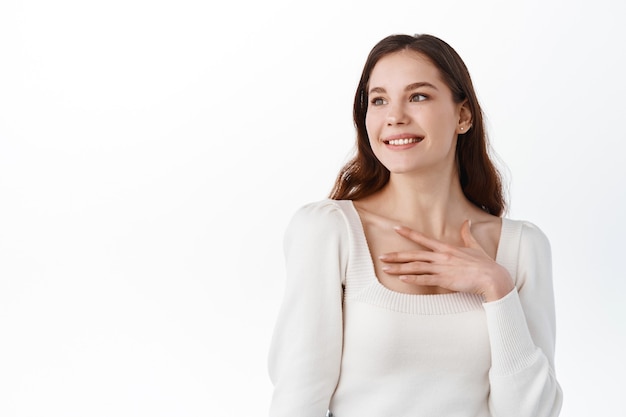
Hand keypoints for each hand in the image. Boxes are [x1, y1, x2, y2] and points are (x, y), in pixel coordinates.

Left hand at [379, 220, 513, 301]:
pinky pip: (425, 280)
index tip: (396, 229)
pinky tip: (402, 278)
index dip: (408, 233)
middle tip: (381, 256)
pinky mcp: (444, 280)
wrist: (493, 277)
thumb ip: (467, 234)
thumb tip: (467, 221)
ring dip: (399, 268)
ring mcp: (442, 268)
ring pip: (416, 267)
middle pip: (414, 255)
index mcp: (446, 248)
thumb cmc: (485, 264)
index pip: (423, 238)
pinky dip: (413, 279)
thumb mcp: (474, 246)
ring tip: (385, 269)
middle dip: (396, 255)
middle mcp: (441, 257)